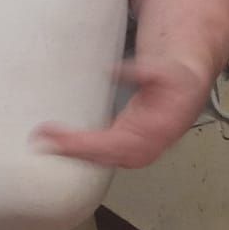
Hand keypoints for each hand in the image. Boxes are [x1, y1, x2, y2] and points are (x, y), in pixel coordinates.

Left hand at [33, 58, 213, 169]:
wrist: (186, 87)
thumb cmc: (177, 81)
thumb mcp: (165, 70)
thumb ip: (142, 71)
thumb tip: (114, 70)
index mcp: (154, 132)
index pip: (114, 144)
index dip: (86, 145)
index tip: (62, 140)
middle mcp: (143, 147)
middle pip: (102, 157)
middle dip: (72, 151)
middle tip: (42, 139)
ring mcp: (133, 149)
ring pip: (99, 159)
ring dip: (72, 153)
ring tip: (44, 141)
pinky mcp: (124, 144)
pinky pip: (100, 154)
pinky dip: (79, 151)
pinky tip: (59, 143)